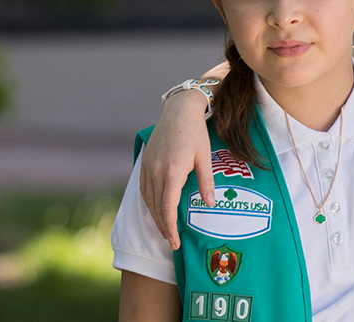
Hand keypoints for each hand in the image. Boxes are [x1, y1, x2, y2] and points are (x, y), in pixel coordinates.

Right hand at [140, 91, 214, 249]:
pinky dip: (149, 203)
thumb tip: (210, 204)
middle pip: (157, 207)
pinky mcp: (144, 162)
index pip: (168, 207)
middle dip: (163, 227)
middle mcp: (156, 171)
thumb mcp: (205, 157)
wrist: (178, 111)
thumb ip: (206, 182)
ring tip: (164, 230)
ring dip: (154, 217)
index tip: (174, 242)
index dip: (170, 227)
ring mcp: (148, 167)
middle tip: (171, 242)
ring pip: (148, 199)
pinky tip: (155, 209)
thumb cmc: (196, 133)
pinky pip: (143, 188)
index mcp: (172, 172)